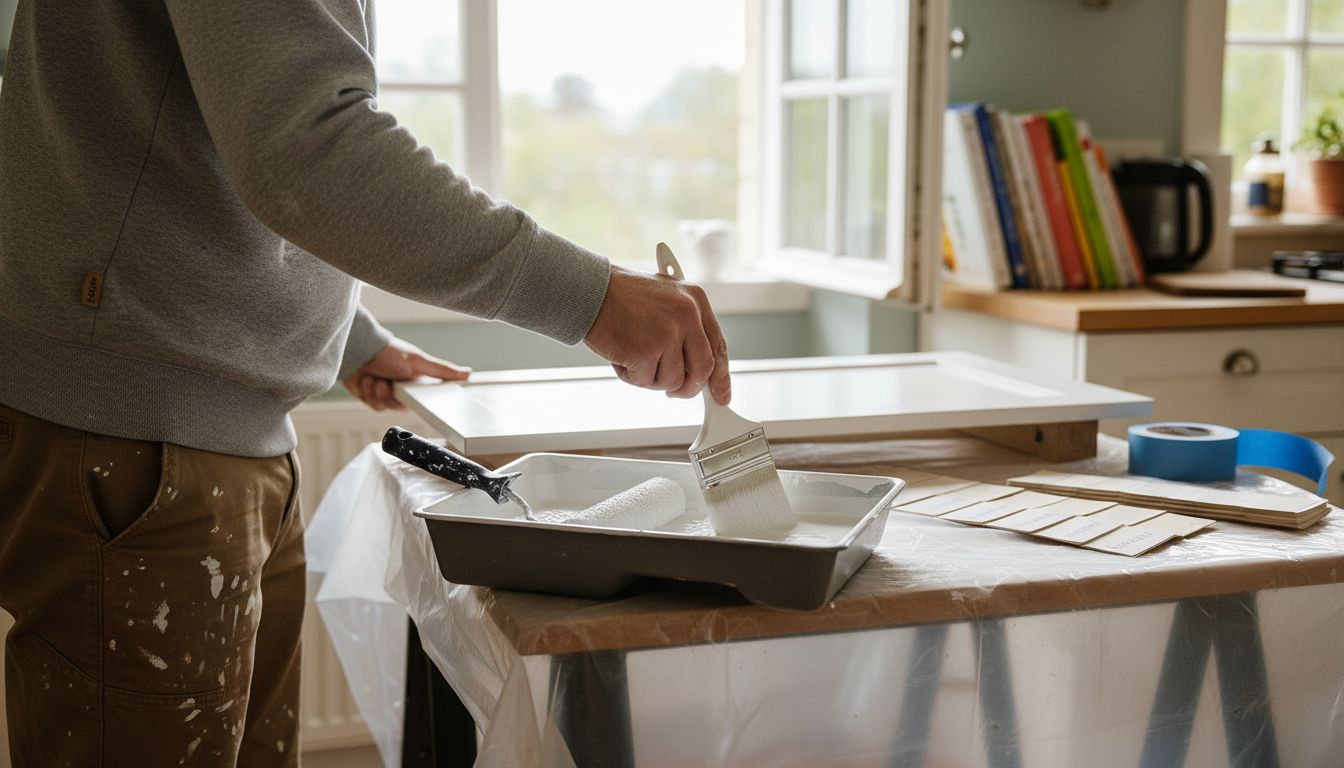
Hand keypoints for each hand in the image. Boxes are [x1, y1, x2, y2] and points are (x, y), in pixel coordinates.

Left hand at [343, 338, 470, 410]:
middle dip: (394, 396)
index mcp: (417, 381)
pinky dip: (369, 393)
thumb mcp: (420, 361)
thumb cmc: (389, 351)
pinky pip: (374, 406)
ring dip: (379, 393)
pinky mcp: (372, 396)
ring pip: (387, 407)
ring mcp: (386, 393)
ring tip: (377, 378)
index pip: (427, 401)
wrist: (358, 350)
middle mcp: (404, 388)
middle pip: (404, 407)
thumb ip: (443, 370)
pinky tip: (368, 380)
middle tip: (390, 383)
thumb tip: (468, 373)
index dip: (422, 404)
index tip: (414, 399)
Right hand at [584, 264, 730, 404]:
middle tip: (674, 393)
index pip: (718, 346)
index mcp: (696, 300)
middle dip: (688, 388)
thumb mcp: (666, 299)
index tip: (721, 395)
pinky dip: (631, 375)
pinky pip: (646, 382)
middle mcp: (687, 315)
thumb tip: (696, 369)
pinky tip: (621, 353)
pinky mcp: (646, 351)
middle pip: (701, 370)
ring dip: (651, 377)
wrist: (589, 289)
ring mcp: (668, 333)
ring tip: (633, 352)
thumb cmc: (621, 296)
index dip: (720, 376)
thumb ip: (685, 329)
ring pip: (673, 381)